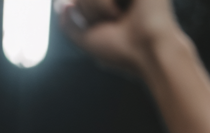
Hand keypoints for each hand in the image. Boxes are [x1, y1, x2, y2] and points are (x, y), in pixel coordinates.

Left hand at [55, 0, 181, 73]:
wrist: (148, 50)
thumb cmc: (121, 51)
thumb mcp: (87, 40)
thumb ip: (70, 24)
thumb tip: (62, 6)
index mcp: (108, 6)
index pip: (80, 1)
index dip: (80, 11)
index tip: (90, 21)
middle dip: (87, 10)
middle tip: (108, 23)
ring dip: (96, 8)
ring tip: (116, 19)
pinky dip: (103, 5)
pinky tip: (120, 14)